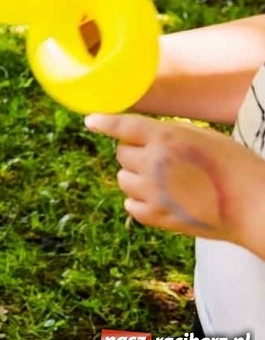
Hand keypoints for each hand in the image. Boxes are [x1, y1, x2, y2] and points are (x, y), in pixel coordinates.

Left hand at [86, 112, 264, 256]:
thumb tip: (141, 138)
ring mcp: (153, 192)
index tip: (90, 121)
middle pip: (121, 154)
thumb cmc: (236, 167)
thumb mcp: (203, 137)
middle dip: (135, 153)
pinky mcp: (157, 217)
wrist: (255, 206)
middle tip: (161, 160)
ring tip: (168, 182)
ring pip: (123, 179)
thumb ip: (170, 135)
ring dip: (137, 177)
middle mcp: (154, 162)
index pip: (123, 126)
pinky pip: (130, 204)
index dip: (104, 123)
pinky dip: (140, 201)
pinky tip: (162, 199)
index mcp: (167, 137)